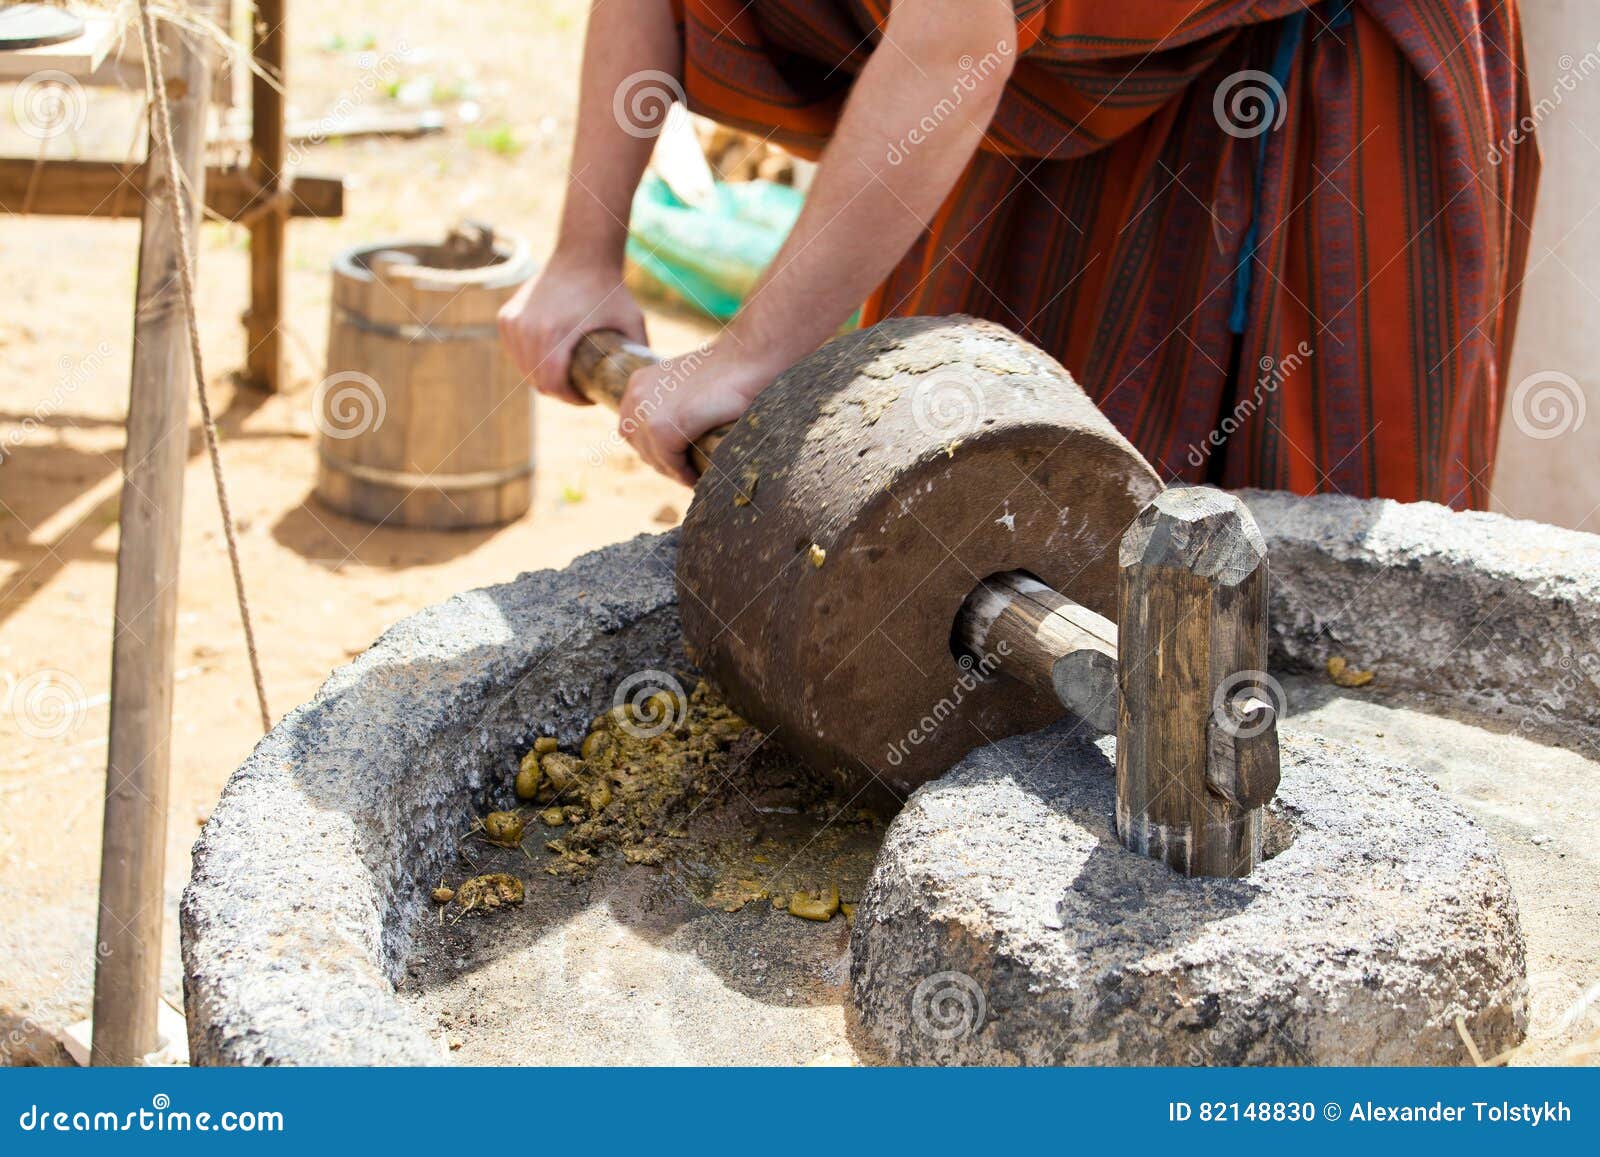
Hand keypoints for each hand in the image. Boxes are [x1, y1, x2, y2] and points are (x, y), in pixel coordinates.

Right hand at [497, 254, 645, 403]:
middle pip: (538, 380)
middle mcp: (528, 328)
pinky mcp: (507, 317)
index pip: (553, 385)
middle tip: (580, 388)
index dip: (571, 398)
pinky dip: (530, 360)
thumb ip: (640, 352)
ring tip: (565, 376)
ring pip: (525, 368)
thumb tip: (647, 382)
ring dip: (543, 377)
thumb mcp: (632, 321)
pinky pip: (516, 352)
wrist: (582, 255)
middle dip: (559, 391)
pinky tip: (548, 359)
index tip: (588, 397)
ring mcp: (513, 322)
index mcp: (554, 333)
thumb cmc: (610, 289)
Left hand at [618, 344, 780, 485]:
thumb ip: (671, 402)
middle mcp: (636, 396)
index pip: (632, 429)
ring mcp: (648, 413)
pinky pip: (670, 462)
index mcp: (638, 383)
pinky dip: (683, 473)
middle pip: (639, 445)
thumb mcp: (685, 385)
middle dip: (661, 461)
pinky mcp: (665, 429)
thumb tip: (673, 434)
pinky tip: (696, 477)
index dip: (652, 448)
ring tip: (691, 476)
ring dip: (672, 470)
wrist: (747, 359)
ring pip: (654, 457)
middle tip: (683, 472)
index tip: (673, 460)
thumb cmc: (726, 371)